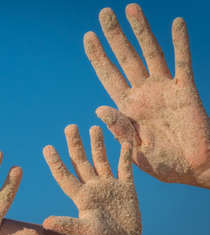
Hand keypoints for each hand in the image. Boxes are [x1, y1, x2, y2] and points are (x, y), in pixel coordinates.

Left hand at [42, 125, 140, 234]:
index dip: (56, 162)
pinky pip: (125, 169)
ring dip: (97, 145)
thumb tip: (45, 223)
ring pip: (101, 161)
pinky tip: (124, 142)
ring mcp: (109, 186)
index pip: (65, 176)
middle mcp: (92, 188)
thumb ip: (67, 225)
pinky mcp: (126, 189)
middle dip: (75, 145)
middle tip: (70, 127)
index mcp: (81, 196)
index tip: (47, 147)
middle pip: (81, 162)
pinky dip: (124, 157)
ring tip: (93, 127)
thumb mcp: (85, 231)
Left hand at [84, 3, 209, 187]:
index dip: (98, 56)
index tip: (88, 37)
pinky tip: (176, 23)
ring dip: (141, 31)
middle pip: (125, 58)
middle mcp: (144, 92)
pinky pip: (183, 62)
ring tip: (131, 8)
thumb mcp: (136, 150)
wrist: (195, 169)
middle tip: (103, 13)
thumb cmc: (164, 164)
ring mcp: (165, 89)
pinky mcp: (187, 90)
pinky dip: (180, 43)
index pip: (108, 75)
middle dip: (114, 36)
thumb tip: (99, 108)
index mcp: (128, 107)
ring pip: (150, 53)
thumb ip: (120, 129)